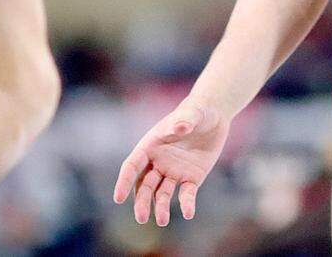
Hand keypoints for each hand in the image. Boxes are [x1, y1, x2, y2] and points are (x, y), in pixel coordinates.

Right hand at [114, 100, 229, 225]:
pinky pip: (186, 193)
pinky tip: (189, 213)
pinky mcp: (191, 178)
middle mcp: (158, 162)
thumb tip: (179, 127)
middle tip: (141, 218)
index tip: (118, 198)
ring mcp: (174, 172)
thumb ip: (185, 120)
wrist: (213, 117)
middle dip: (142, 201)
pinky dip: (187, 204)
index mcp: (150, 146)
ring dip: (161, 207)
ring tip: (162, 220)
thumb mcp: (192, 113)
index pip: (132, 166)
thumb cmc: (196, 111)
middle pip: (145, 185)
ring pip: (162, 193)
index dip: (124, 181)